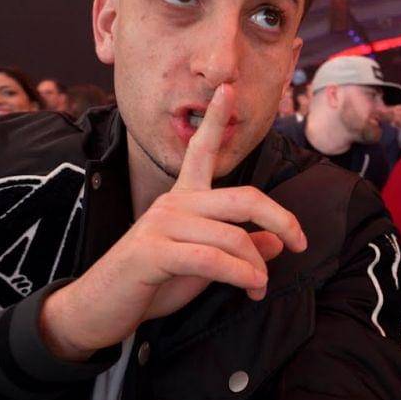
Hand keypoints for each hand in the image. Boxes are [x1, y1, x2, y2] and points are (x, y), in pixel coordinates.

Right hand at [40, 84, 307, 360]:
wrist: (99, 310)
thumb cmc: (152, 285)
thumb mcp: (203, 266)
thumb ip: (237, 249)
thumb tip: (276, 242)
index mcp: (183, 199)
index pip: (201, 152)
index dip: (215, 119)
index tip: (227, 89)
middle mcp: (173, 203)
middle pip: (243, 197)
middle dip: (281, 219)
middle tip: (300, 242)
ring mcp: (161, 225)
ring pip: (233, 236)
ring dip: (256, 266)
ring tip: (260, 287)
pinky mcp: (152, 251)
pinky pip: (212, 259)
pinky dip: (240, 276)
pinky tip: (251, 288)